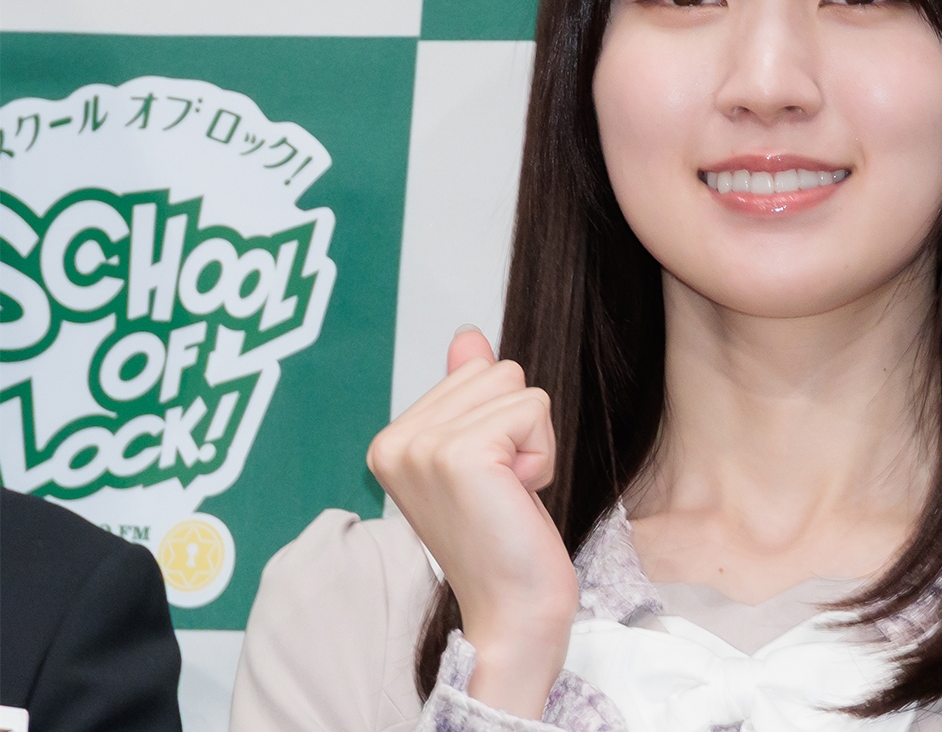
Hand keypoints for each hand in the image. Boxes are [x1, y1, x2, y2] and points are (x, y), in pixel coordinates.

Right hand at [367, 327, 578, 717]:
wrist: (512, 612)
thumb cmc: (504, 541)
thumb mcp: (484, 457)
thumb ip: (468, 394)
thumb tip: (467, 336)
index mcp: (393, 440)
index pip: (476, 370)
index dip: (502, 423)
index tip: (489, 481)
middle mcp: (395, 441)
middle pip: (495, 369)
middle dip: (518, 425)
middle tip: (502, 489)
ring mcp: (422, 447)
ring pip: (516, 384)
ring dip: (532, 441)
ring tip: (509, 493)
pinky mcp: (459, 455)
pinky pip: (531, 408)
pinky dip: (541, 453)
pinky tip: (518, 496)